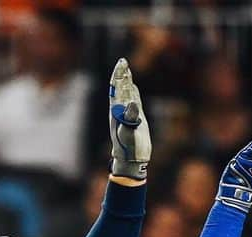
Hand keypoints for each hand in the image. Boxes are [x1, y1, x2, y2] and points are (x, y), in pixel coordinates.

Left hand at [109, 58, 150, 180]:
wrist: (130, 159)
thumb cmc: (128, 147)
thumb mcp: (129, 132)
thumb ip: (130, 117)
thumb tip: (131, 102)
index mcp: (117, 111)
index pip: (117, 88)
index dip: (119, 75)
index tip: (122, 63)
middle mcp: (121, 110)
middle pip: (120, 88)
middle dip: (122, 74)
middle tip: (123, 61)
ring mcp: (127, 114)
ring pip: (126, 93)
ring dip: (127, 81)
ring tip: (126, 70)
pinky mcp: (135, 119)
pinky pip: (133, 102)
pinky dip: (133, 92)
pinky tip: (133, 88)